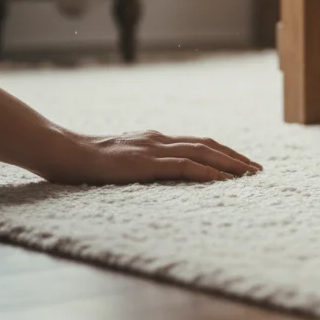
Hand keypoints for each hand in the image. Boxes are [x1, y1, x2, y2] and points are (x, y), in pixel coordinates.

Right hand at [36, 129, 262, 184]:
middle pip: (207, 145)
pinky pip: (183, 166)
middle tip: (257, 169)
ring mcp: (153, 148)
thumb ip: (139, 164)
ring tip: (249, 174)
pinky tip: (223, 180)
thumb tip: (155, 175)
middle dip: (235, 157)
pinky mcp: (146, 162)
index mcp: (154, 139)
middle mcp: (158, 140)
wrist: (62, 151)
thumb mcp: (119, 161)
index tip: (242, 163)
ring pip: (202, 152)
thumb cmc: (84, 161)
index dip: (222, 152)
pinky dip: (207, 172)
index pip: (197, 143)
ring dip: (229, 163)